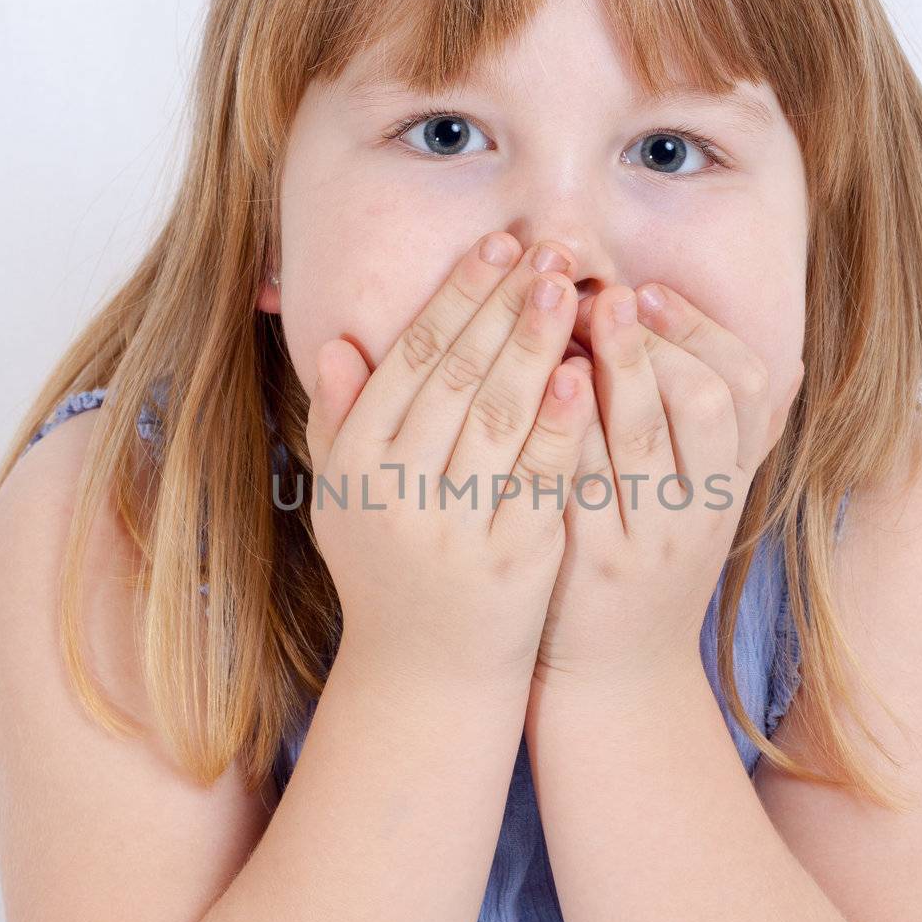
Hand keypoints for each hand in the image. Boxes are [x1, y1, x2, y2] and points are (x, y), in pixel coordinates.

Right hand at [304, 232, 596, 683]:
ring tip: (573, 289)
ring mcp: (453, 525)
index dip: (455, 297)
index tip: (496, 246)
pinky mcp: (510, 558)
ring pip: (497, 416)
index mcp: (356, 465)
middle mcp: (396, 491)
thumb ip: (341, 422)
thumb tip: (337, 344)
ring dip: (536, 345)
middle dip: (505, 304)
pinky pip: (539, 476)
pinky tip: (584, 373)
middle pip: (455, 375)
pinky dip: (560, 422)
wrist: (426, 675)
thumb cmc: (388, 573)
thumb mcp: (346, 498)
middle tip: (550, 250)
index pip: (408, 360)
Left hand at [530, 281, 803, 698]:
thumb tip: (794, 364)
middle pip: (704, 403)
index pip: (746, 388)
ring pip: (642, 436)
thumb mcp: (710, 507)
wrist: (618, 677)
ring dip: (609, 368)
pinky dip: (564, 423)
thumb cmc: (654, 571)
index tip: (650, 292)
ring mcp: (650, 537)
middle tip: (608, 293)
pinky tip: (538, 385)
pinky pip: (582, 477)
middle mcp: (702, 510)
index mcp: (731, 486)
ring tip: (569, 317)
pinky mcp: (592, 560)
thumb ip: (740, 439)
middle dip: (656, 339)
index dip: (702, 331)